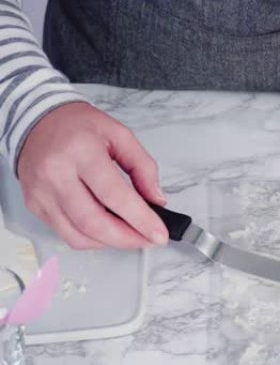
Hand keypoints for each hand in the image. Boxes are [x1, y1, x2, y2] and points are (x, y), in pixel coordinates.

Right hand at [17, 102, 168, 248]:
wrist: (38, 121)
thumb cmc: (79, 126)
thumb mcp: (120, 135)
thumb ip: (143, 167)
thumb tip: (156, 200)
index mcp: (81, 152)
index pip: (114, 195)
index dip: (140, 219)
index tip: (159, 233)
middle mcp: (56, 174)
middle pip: (94, 222)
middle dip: (127, 239)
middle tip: (149, 240)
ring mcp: (42, 193)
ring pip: (78, 235)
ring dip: (111, 243)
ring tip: (133, 237)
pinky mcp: (35, 205)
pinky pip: (66, 233)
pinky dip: (92, 239)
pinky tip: (109, 232)